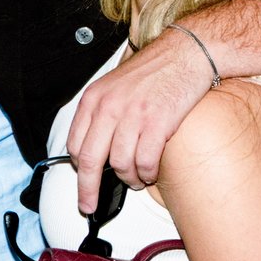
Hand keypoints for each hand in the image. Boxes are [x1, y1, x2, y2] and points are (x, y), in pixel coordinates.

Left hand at [65, 28, 215, 211]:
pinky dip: (147, 174)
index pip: (75, 145)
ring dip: (129, 180)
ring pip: (120, 165)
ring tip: (137, 180)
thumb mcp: (114, 87)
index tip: (82, 182)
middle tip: (89, 206)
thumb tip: (95, 147)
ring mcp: (132, 116)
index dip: (78, 169)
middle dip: (88, 190)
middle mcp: (108, 108)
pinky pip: (145, 162)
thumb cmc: (153, 72)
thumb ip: (101, 113)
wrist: (185, 54)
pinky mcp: (157, 123)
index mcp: (94, 100)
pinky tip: (151, 173)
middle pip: (90, 161)